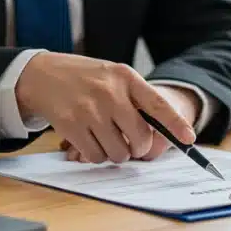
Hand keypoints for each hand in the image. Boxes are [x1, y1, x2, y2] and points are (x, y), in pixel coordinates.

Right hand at [63, 85, 201, 161]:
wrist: (41, 74)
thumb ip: (135, 98)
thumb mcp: (112, 76)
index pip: (157, 104)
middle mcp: (109, 93)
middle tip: (132, 145)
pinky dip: (97, 156)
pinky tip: (91, 141)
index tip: (189, 138)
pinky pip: (96, 156)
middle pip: (140, 138)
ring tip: (106, 138)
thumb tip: (162, 132)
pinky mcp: (71, 126)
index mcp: (125, 77)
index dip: (175, 124)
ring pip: (119, 153)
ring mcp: (89, 110)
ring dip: (116, 153)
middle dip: (139, 148)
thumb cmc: (84, 78)